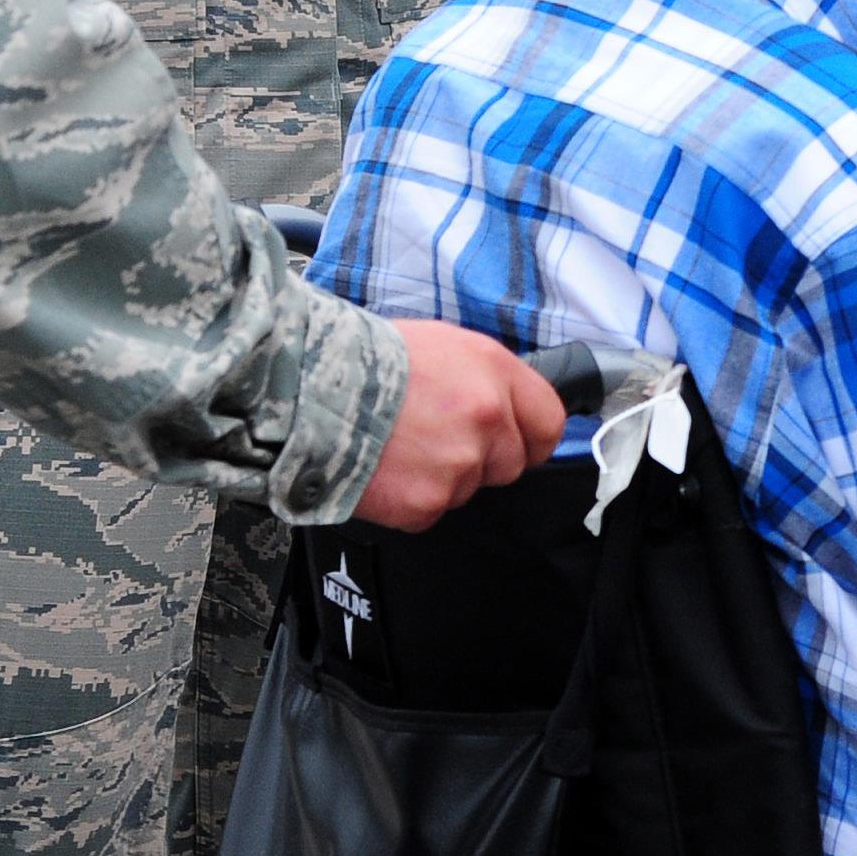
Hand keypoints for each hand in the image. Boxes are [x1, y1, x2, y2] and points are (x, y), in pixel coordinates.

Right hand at [354, 317, 567, 528]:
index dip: (531, 438)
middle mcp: (487, 419)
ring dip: (439, 478)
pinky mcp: (426, 502)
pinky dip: (408, 499)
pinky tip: (384, 469)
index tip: (517, 443)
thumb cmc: (368, 359)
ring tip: (398, 446)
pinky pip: (430, 511)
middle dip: (479, 459)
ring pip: (466, 488)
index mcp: (495, 373)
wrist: (308, 389)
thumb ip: (485, 379)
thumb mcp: (443, 344)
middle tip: (433, 440)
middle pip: (509, 464)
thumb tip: (504, 406)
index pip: (548, 423)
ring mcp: (458, 465)